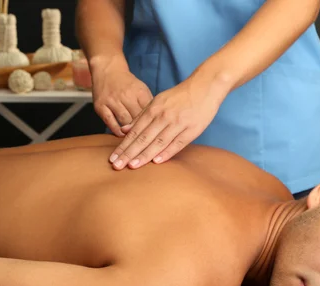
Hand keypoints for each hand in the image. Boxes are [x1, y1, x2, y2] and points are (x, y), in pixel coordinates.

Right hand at [90, 56, 152, 136]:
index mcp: (140, 92)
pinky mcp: (100, 106)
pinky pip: (110, 122)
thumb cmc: (128, 84)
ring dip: (130, 134)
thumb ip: (149, 105)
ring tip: (135, 142)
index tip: (156, 136)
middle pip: (137, 119)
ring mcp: (112, 101)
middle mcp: (126, 96)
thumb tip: (158, 122)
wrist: (108, 70)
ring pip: (124, 122)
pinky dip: (117, 131)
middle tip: (146, 143)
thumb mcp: (142, 90)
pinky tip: (121, 136)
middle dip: (142, 132)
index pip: (149, 113)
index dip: (153, 126)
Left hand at [108, 77, 224, 169]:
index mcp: (154, 109)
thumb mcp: (158, 101)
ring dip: (144, 155)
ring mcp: (178, 123)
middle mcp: (164, 116)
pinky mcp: (192, 129)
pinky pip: (177, 143)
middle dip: (129, 153)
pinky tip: (156, 161)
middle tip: (117, 165)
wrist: (205, 86)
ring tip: (132, 166)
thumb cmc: (180, 96)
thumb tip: (124, 129)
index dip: (124, 145)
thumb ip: (142, 116)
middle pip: (143, 138)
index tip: (114, 157)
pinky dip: (167, 152)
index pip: (135, 131)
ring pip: (158, 142)